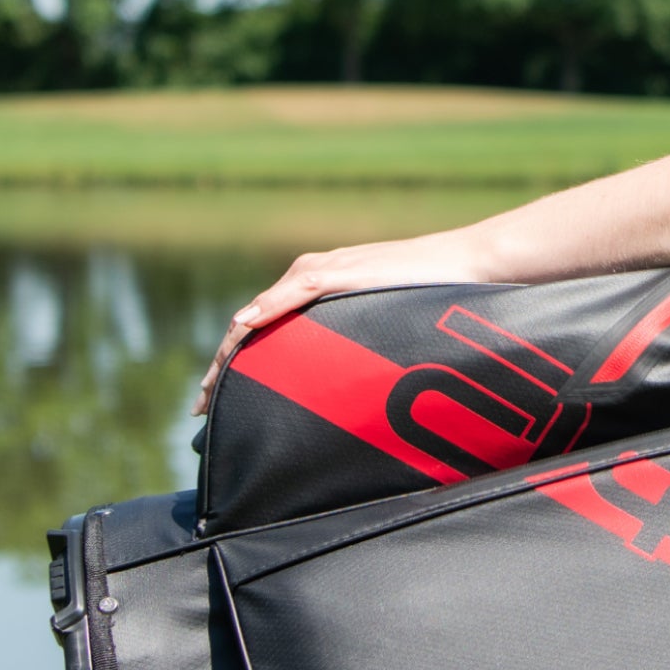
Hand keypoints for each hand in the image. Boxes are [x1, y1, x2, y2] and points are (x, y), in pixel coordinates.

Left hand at [197, 227, 494, 412]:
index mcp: (317, 286)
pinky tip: (244, 329)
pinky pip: (294, 293)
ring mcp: (323, 270)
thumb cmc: (434, 292)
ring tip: (211, 387)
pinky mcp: (340, 271)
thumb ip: (353, 337)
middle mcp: (310, 275)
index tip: (217, 401)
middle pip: (249, 323)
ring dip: (231, 350)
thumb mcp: (380, 318)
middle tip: (201, 408)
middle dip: (221, 367)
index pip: (262, 328)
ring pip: (260, 312)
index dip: (234, 363)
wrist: (468, 262)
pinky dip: (265, 310)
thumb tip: (341, 383)